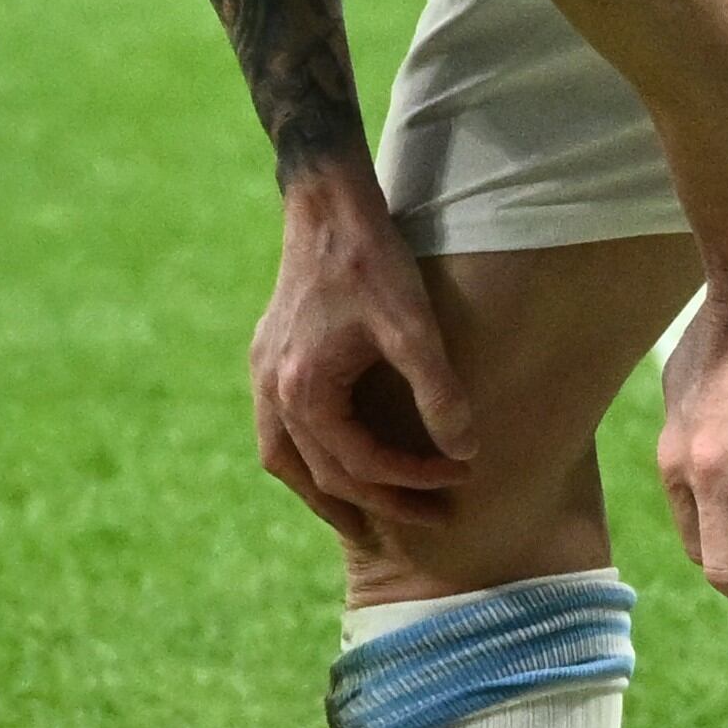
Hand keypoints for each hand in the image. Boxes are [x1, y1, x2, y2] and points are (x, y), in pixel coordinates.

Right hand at [250, 167, 476, 534]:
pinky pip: (279, 433)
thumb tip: (464, 451)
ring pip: (286, 463)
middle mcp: (273, 393)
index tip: (459, 476)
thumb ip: (438, 393)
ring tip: (365, 522)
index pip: (361, 463)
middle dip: (380, 502)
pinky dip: (307, 460)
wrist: (326, 205)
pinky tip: (334, 463)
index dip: (412, 479)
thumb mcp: (414, 327)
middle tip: (429, 520)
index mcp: (305, 391)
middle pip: (322, 476)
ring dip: (327, 496)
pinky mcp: (267, 362)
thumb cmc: (372, 260)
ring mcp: (263, 378)